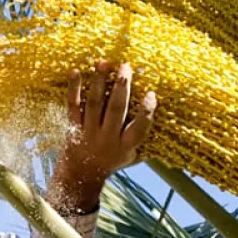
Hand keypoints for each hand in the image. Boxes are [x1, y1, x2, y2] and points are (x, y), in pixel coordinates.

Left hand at [49, 62, 156, 213]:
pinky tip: (76, 71)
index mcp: (125, 146)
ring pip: (94, 104)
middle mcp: (107, 139)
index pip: (139, 129)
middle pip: (115, 111)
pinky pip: (73, 105)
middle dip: (121, 88)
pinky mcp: (73, 127)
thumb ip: (141, 137)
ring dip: (99, 82)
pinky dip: (74, 88)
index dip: (146, 112)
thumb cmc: (111, 161)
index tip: (151, 94)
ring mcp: (88, 132)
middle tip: (125, 67)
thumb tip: (165, 115)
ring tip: (104, 62)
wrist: (80, 175)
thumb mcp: (130, 155)